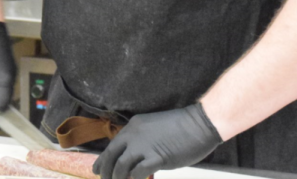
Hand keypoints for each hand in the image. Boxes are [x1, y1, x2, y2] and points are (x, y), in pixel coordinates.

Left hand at [93, 104, 222, 178]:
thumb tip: (131, 159)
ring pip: (121, 167)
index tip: (96, 170)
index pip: (112, 146)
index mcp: (133, 126)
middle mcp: (134, 135)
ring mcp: (145, 146)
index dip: (102, 160)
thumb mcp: (154, 129)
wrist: (200, 123)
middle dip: (106, 172)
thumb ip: (141, 142)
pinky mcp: (158, 158)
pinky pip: (138, 173)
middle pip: (111, 157)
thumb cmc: (181, 126)